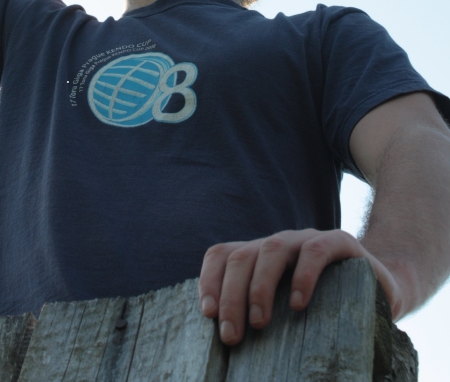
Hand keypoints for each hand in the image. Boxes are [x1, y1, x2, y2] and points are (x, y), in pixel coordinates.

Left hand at [198, 229, 402, 344]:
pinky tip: (298, 304)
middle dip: (231, 296)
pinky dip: (303, 276)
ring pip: (272, 249)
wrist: (382, 291)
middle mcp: (279, 243)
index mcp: (259, 257)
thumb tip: (227, 351)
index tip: (207, 314)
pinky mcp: (339, 242)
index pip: (222, 255)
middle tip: (232, 336)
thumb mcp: (287, 315)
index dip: (209, 280)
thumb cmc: (327, 311)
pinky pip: (315, 251)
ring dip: (259, 287)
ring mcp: (307, 239)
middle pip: (241, 256)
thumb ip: (261, 319)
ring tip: (259, 323)